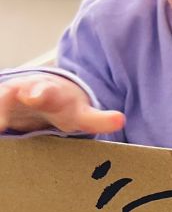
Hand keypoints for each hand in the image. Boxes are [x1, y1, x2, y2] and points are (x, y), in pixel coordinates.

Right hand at [0, 75, 124, 134]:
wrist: (44, 95)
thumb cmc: (64, 107)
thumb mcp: (81, 113)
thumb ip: (99, 119)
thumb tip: (120, 120)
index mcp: (49, 93)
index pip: (44, 91)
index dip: (39, 93)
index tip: (34, 97)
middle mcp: (23, 92)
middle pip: (11, 92)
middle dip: (6, 98)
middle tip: (3, 117)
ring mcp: (6, 99)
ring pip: (0, 100)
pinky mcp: (1, 109)